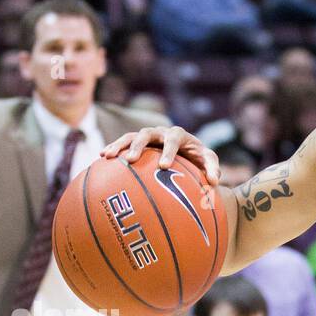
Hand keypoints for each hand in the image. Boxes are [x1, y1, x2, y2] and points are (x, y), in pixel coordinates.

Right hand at [101, 126, 219, 185]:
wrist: (187, 148)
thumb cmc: (199, 157)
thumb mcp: (208, 161)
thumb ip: (212, 169)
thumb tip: (214, 183)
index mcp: (178, 135)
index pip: (173, 140)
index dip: (168, 151)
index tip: (164, 166)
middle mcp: (160, 132)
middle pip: (146, 134)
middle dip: (138, 146)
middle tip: (131, 160)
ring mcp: (147, 136)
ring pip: (130, 136)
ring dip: (119, 145)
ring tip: (107, 156)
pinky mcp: (137, 142)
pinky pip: (123, 143)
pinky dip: (114, 148)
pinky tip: (102, 158)